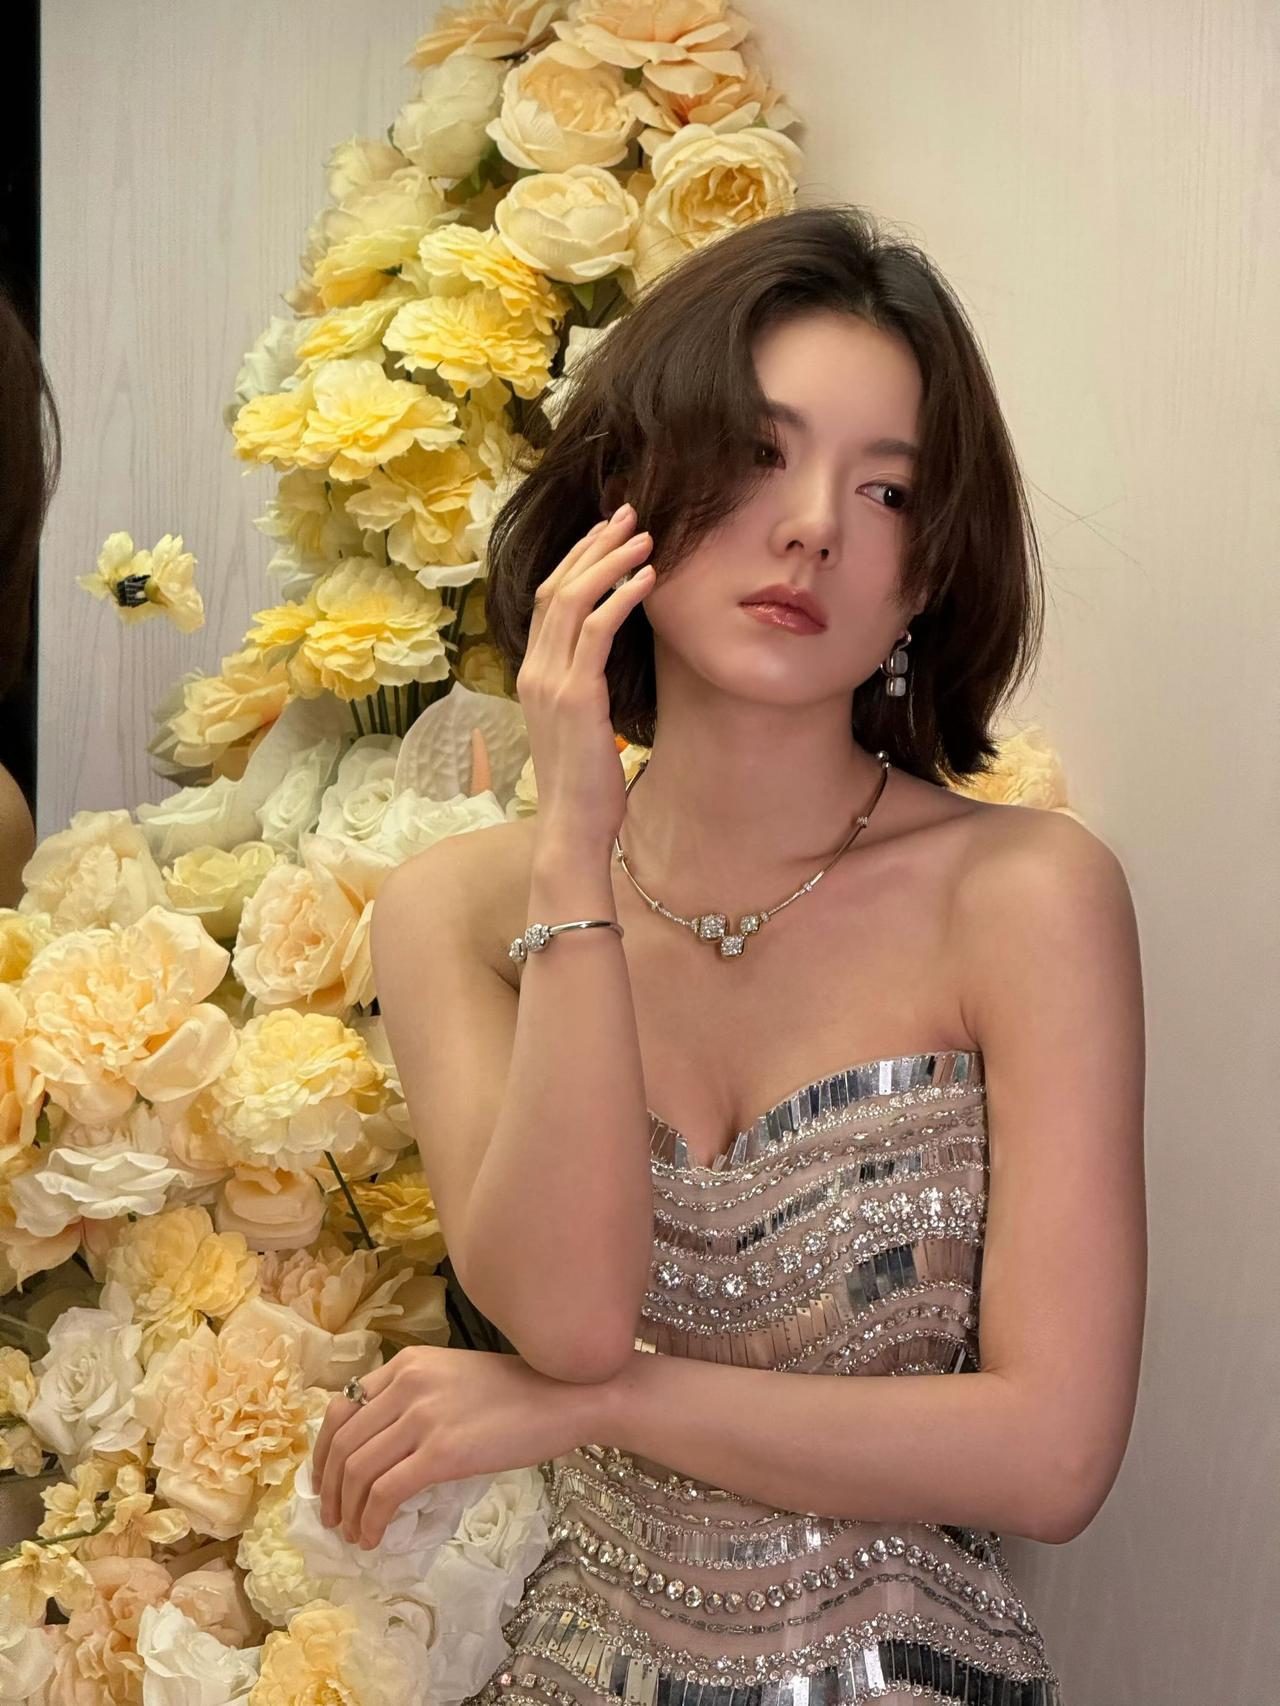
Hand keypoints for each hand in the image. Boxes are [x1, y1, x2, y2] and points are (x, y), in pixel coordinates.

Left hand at [311, 1344, 601, 1548]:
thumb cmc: (517, 1391)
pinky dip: (371, 1520)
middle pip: (344, 1442)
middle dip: (328, 1487)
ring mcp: (423, 1416)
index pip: (342, 1407)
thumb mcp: (453, 1378)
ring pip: (358, 1470)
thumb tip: (380, 1445)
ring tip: (352, 1533)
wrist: (565, 1396)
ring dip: (347, 1510)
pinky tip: (374, 1536)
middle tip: (333, 1517)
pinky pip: (386, 1492)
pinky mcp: (442, 1452)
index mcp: (407, 1364)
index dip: (325, 1452)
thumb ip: (414, 1396)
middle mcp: (407, 1383)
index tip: (327, 1482)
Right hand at [516, 502, 656, 849]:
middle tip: (630, 513)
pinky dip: (622, 596)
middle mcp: (534, 670)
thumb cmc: (585, 784)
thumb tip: (611, 660)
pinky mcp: (576, 696)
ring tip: (646, 537)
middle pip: (558, 586)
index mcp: (533, 674)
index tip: (609, 532)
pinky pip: (597, 630)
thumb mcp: (583, 724)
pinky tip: (649, 578)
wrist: (572, 826)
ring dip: (612, 561)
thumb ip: (586, 686)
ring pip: (574, 599)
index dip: (579, 558)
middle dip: (594, 544)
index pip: (550, 599)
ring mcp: (550, 681)